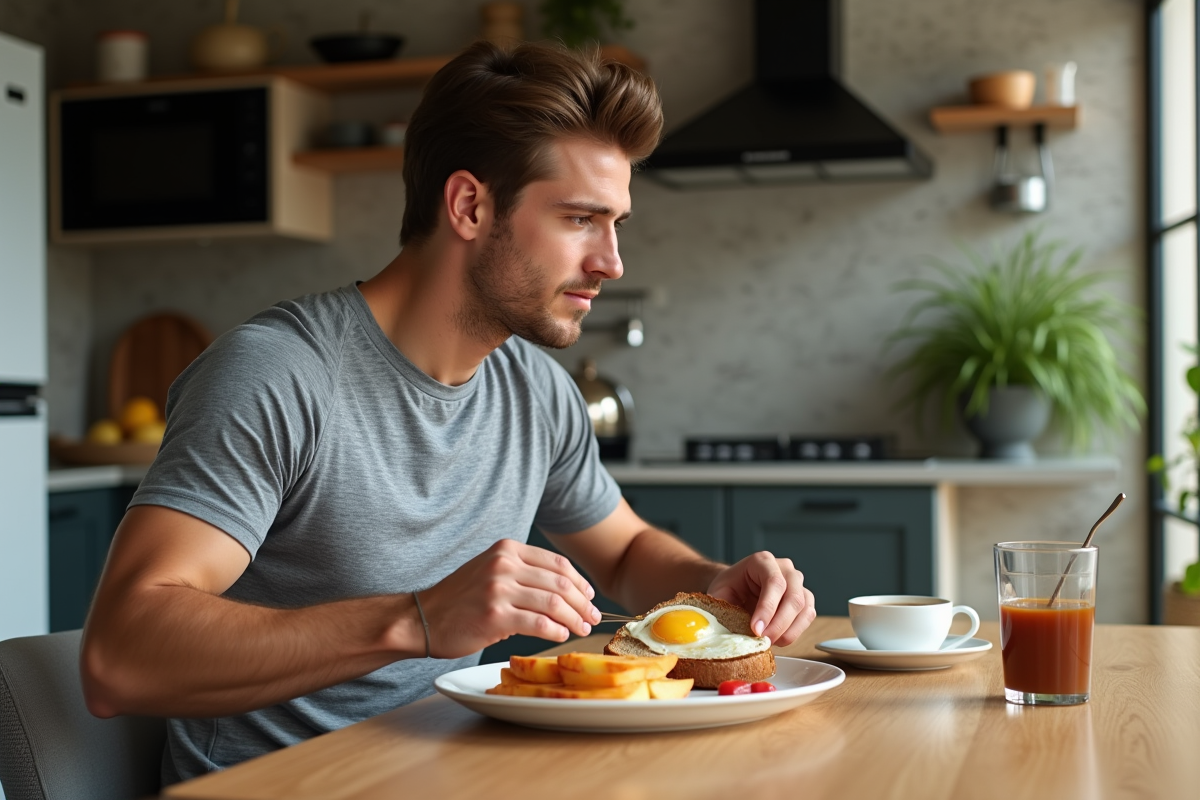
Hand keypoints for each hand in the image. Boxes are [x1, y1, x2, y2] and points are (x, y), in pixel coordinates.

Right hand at [417, 539, 601, 658]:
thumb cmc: (460, 600)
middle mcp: (504, 564)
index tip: (589, 598)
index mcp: (507, 549)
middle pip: (559, 583)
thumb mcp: (491, 571)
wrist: (422, 618)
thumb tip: (566, 592)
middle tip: (593, 617)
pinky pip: (538, 623)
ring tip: (581, 628)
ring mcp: (498, 589)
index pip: (557, 564)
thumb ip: (523, 573)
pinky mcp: (494, 615)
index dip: (580, 583)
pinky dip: (556, 630)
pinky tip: (562, 636)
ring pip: (553, 603)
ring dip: (574, 618)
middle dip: (582, 603)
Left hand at [706, 552, 815, 646]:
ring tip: (768, 642)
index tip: (755, 629)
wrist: (737, 587)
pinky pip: (808, 617)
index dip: (767, 608)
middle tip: (762, 640)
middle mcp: (785, 569)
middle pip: (793, 597)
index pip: (774, 582)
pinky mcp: (804, 599)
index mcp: (763, 561)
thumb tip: (729, 632)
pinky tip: (778, 639)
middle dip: (778, 624)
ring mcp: (797, 584)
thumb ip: (723, 608)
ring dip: (788, 631)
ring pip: (804, 608)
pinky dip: (795, 632)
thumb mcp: (719, 594)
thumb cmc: (729, 588)